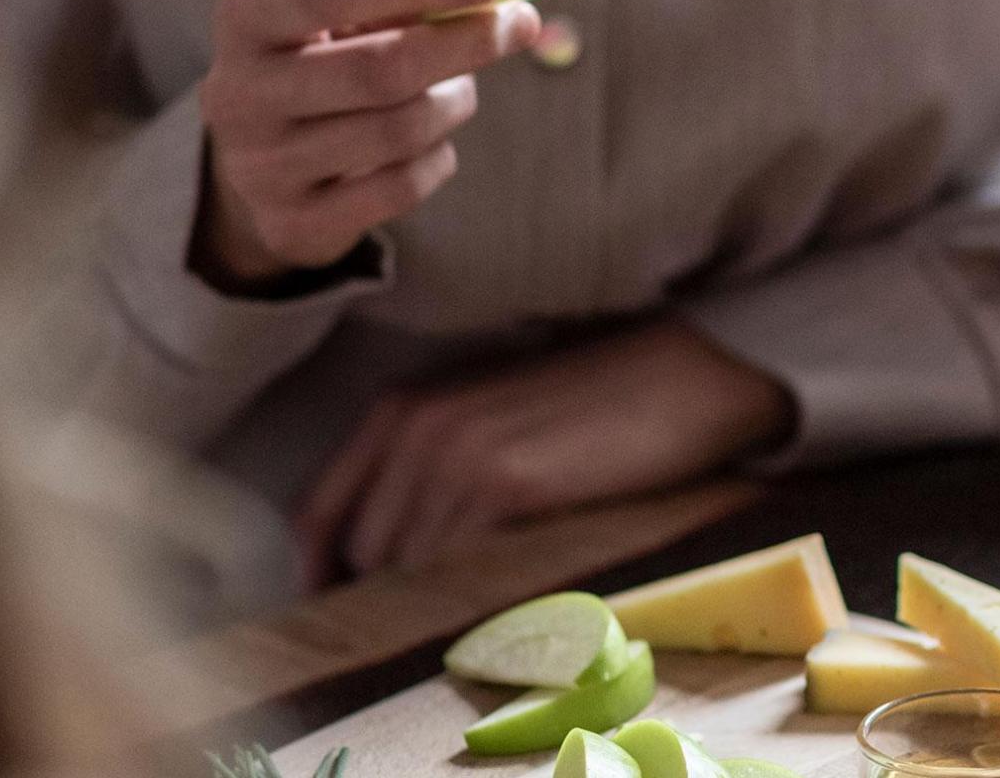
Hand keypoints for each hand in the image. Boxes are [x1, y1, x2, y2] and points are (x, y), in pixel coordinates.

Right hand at [194, 0, 540, 291]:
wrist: (260, 166)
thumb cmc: (321, 63)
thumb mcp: (349, 15)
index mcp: (246, 17)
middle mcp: (239, 92)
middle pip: (377, 69)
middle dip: (463, 44)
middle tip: (520, 23)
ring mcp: (261, 166)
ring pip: (398, 132)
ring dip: (454, 104)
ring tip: (459, 92)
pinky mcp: (294, 223)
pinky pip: (400, 188)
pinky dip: (436, 159)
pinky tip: (428, 144)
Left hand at [294, 322, 795, 583]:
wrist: (679, 374)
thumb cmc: (590, 398)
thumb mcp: (486, 415)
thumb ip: (427, 466)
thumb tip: (391, 554)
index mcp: (402, 407)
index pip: (320, 513)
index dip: (320, 574)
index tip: (335, 613)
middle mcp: (416, 430)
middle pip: (365, 553)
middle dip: (384, 596)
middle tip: (425, 624)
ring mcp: (459, 458)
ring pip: (412, 570)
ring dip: (434, 602)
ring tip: (474, 615)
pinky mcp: (509, 487)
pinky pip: (462, 569)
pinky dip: (473, 596)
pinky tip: (503, 603)